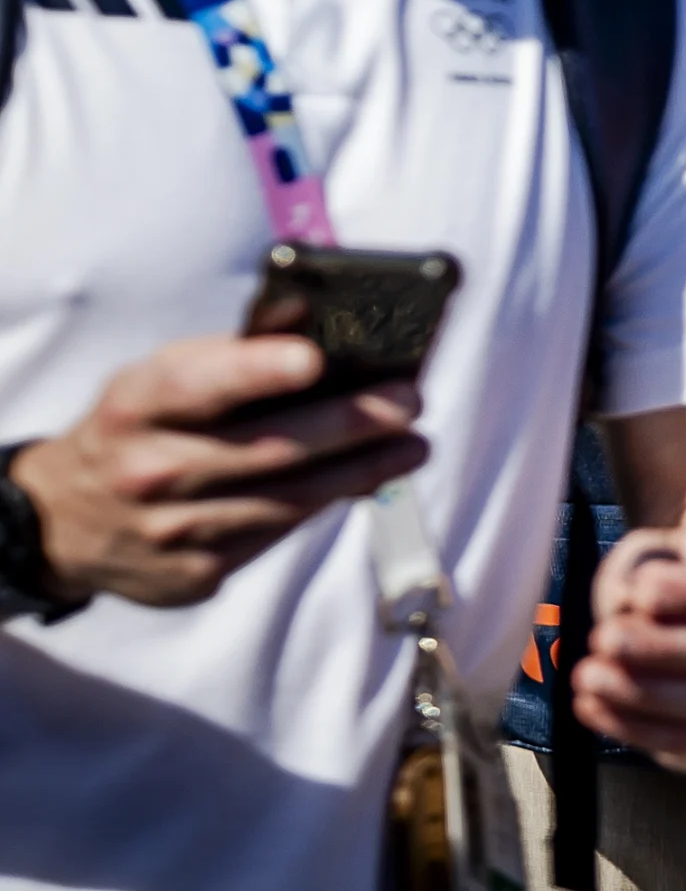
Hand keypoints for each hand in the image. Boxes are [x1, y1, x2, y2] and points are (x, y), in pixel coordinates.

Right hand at [11, 336, 429, 606]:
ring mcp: (169, 530)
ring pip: (286, 500)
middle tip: (410, 403)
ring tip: (413, 445)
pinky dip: (324, 503)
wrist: (67, 520)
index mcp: (136, 406)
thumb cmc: (141, 428)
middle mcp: (148, 471)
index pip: (197, 384)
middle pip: (267, 448)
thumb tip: (315, 315)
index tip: (314, 359)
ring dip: (361, 471)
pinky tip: (362, 481)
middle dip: (350, 425)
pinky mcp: (194, 575)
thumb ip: (233, 352)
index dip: (256, 371)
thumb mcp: (161, 378)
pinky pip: (275, 535)